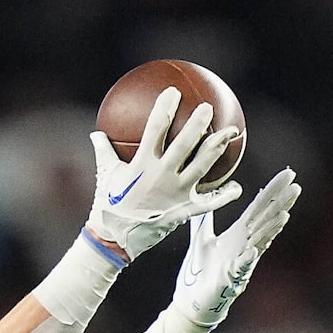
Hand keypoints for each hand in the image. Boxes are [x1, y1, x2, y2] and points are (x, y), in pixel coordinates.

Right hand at [87, 86, 240, 261]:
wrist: (113, 240)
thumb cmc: (107, 205)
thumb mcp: (105, 176)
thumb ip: (103, 152)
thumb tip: (96, 133)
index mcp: (141, 165)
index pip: (154, 129)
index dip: (164, 108)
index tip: (172, 93)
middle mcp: (161, 177)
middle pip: (184, 145)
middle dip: (197, 124)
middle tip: (207, 108)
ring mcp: (175, 194)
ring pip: (201, 167)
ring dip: (216, 148)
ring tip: (230, 132)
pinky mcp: (184, 210)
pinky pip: (209, 203)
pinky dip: (224, 196)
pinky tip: (236, 188)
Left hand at [171, 167, 300, 328]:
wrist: (191, 302)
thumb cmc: (201, 272)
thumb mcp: (202, 240)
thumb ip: (204, 221)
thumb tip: (204, 200)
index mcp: (239, 233)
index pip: (260, 207)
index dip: (273, 190)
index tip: (289, 173)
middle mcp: (244, 245)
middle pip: (266, 221)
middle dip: (281, 205)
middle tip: (296, 186)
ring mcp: (240, 262)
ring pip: (260, 242)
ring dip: (271, 229)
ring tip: (284, 214)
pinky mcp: (230, 279)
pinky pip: (240, 268)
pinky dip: (247, 259)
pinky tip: (253, 250)